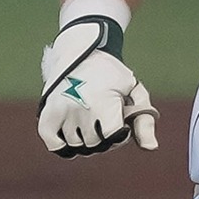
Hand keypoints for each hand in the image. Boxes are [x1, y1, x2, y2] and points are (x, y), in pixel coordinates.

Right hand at [39, 19, 159, 156]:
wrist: (82, 50)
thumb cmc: (113, 74)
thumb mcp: (134, 91)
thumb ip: (144, 120)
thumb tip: (151, 148)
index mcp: (103, 103)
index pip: (114, 139)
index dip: (121, 134)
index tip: (121, 120)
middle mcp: (79, 108)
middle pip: (95, 145)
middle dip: (104, 136)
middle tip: (105, 119)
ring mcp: (61, 111)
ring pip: (76, 145)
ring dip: (86, 139)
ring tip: (91, 120)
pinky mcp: (47, 112)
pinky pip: (53, 144)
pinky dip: (62, 146)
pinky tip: (73, 136)